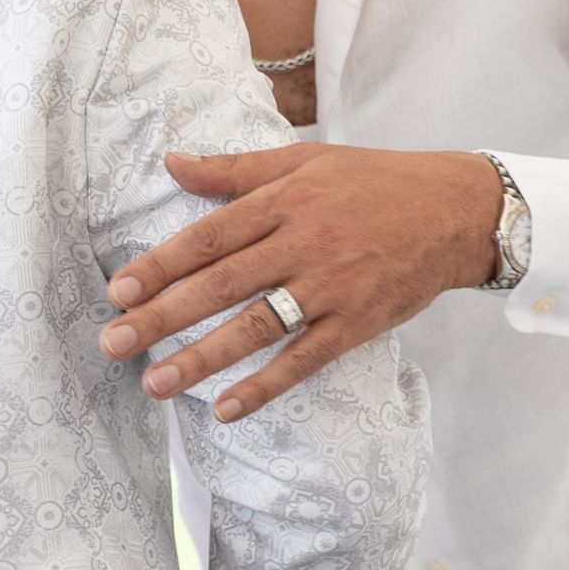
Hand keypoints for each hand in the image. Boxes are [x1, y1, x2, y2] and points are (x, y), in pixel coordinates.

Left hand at [101, 144, 502, 418]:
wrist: (454, 210)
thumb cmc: (372, 181)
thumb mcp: (302, 160)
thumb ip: (233, 169)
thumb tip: (171, 162)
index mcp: (283, 201)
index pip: (209, 236)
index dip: (161, 265)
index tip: (120, 292)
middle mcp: (303, 242)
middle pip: (221, 284)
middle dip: (163, 316)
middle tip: (114, 344)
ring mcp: (331, 286)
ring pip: (257, 326)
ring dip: (202, 358)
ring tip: (154, 384)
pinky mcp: (357, 322)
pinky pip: (306, 359)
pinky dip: (266, 385)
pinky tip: (226, 409)